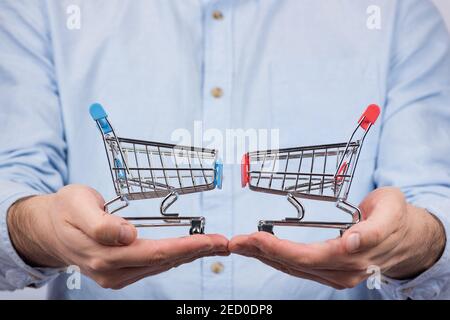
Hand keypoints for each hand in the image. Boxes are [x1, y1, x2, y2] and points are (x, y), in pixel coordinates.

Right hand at [7, 184, 228, 288]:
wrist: (47, 228)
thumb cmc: (64, 210)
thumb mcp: (78, 205)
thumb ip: (102, 223)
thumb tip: (128, 235)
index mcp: (104, 255)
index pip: (155, 252)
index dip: (187, 246)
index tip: (212, 241)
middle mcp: (112, 271)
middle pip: (164, 261)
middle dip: (197, 251)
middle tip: (225, 243)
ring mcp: (116, 276)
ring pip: (161, 265)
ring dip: (189, 255)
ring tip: (214, 245)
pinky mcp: (119, 273)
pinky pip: (153, 265)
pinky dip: (174, 256)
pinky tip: (188, 250)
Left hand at [229, 187, 445, 288]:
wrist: (408, 237)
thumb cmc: (396, 217)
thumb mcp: (391, 211)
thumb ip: (374, 228)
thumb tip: (354, 242)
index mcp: (355, 256)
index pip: (307, 256)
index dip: (278, 249)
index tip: (254, 238)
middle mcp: (342, 272)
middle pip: (293, 265)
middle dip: (261, 253)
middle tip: (236, 241)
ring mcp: (336, 275)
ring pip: (292, 268)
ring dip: (264, 257)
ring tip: (240, 245)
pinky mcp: (331, 272)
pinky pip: (298, 267)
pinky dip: (276, 258)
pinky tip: (261, 250)